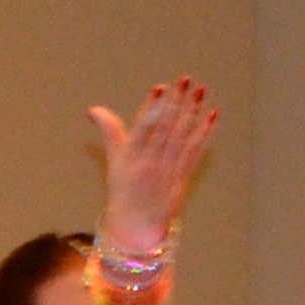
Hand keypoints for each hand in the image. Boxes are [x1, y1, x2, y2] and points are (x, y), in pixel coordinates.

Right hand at [88, 76, 219, 252]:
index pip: (143, 126)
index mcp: (131, 156)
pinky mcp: (184, 174)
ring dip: (193, 111)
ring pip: (183, 135)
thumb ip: (109, 131)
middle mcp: (151, 161)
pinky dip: (205, 132)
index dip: (152, 106)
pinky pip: (196, 150)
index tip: (160, 87)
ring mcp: (169, 168)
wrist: (138, 224)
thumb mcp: (113, 160)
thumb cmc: (124, 189)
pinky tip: (211, 114)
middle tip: (185, 80)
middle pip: (166, 126)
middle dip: (176, 101)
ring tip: (200, 90)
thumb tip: (93, 110)